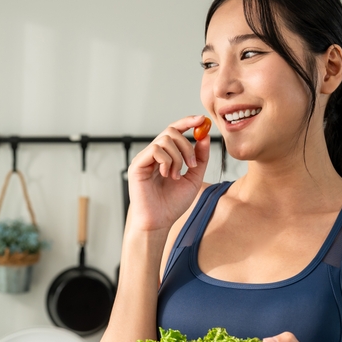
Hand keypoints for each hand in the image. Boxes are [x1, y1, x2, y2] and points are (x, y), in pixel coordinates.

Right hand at [126, 115, 210, 231]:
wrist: (159, 221)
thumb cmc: (172, 204)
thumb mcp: (194, 178)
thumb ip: (200, 158)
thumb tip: (204, 138)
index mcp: (166, 156)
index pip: (175, 131)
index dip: (187, 122)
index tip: (201, 120)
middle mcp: (154, 155)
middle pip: (171, 131)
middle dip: (186, 145)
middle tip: (192, 164)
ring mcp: (144, 158)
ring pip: (165, 139)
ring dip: (177, 157)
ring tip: (176, 175)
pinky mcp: (137, 164)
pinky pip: (155, 149)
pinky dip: (166, 161)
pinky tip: (166, 175)